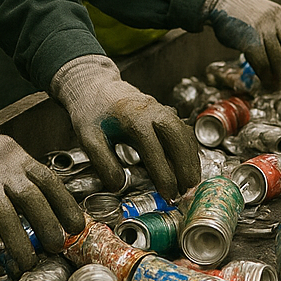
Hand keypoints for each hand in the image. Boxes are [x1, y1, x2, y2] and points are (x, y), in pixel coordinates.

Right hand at [0, 105, 82, 280]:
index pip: (49, 181)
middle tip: (57, 247)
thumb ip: (15, 167)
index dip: (66, 205)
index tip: (77, 225)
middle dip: (49, 226)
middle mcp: (3, 171)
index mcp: (16, 157)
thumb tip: (33, 192)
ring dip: (19, 247)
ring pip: (8, 220)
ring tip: (27, 265)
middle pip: (33, 201)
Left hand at [51, 55, 200, 201]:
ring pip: (184, 133)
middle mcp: (153, 111)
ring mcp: (161, 110)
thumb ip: (102, 162)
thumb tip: (119, 186)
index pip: (154, 148)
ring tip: (191, 183)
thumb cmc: (92, 112)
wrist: (96, 87)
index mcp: (134, 117)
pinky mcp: (164, 112)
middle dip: (186, 165)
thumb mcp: (88, 137)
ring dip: (191, 158)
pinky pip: (182, 130)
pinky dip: (188, 149)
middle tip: (187, 191)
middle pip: (178, 137)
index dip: (163, 173)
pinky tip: (188, 166)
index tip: (167, 194)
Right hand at [205, 0, 280, 88]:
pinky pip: (261, 60)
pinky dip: (264, 74)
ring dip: (280, 75)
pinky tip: (266, 81)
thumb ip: (277, 33)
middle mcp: (276, 21)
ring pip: (277, 57)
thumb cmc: (243, 12)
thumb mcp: (267, 16)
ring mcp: (262, 28)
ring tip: (279, 86)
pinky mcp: (248, 38)